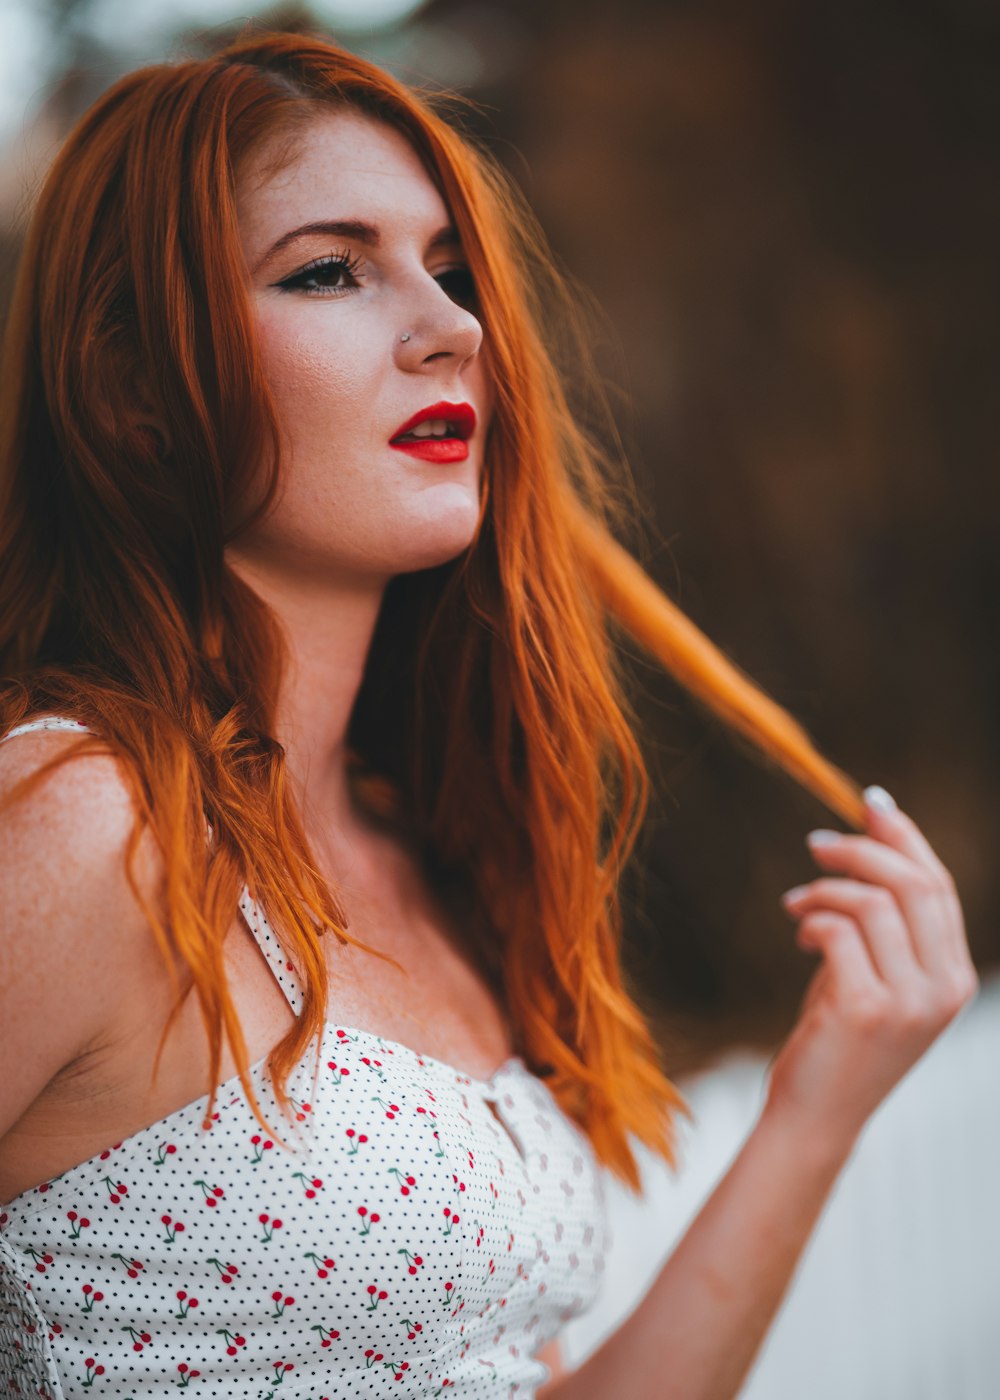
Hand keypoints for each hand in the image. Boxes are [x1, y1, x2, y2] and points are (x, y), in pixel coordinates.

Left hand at [763, 789, 978, 1147]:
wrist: (816, 1115)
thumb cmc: (838, 1039)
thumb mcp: (875, 974)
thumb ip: (883, 921)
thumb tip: (869, 836)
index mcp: (955, 977)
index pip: (939, 886)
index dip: (905, 837)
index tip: (872, 802)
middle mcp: (944, 989)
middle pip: (914, 884)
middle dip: (862, 849)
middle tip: (815, 843)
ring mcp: (910, 1003)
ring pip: (873, 903)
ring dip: (825, 889)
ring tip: (796, 905)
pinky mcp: (866, 1010)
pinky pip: (838, 931)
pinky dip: (813, 920)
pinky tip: (801, 935)